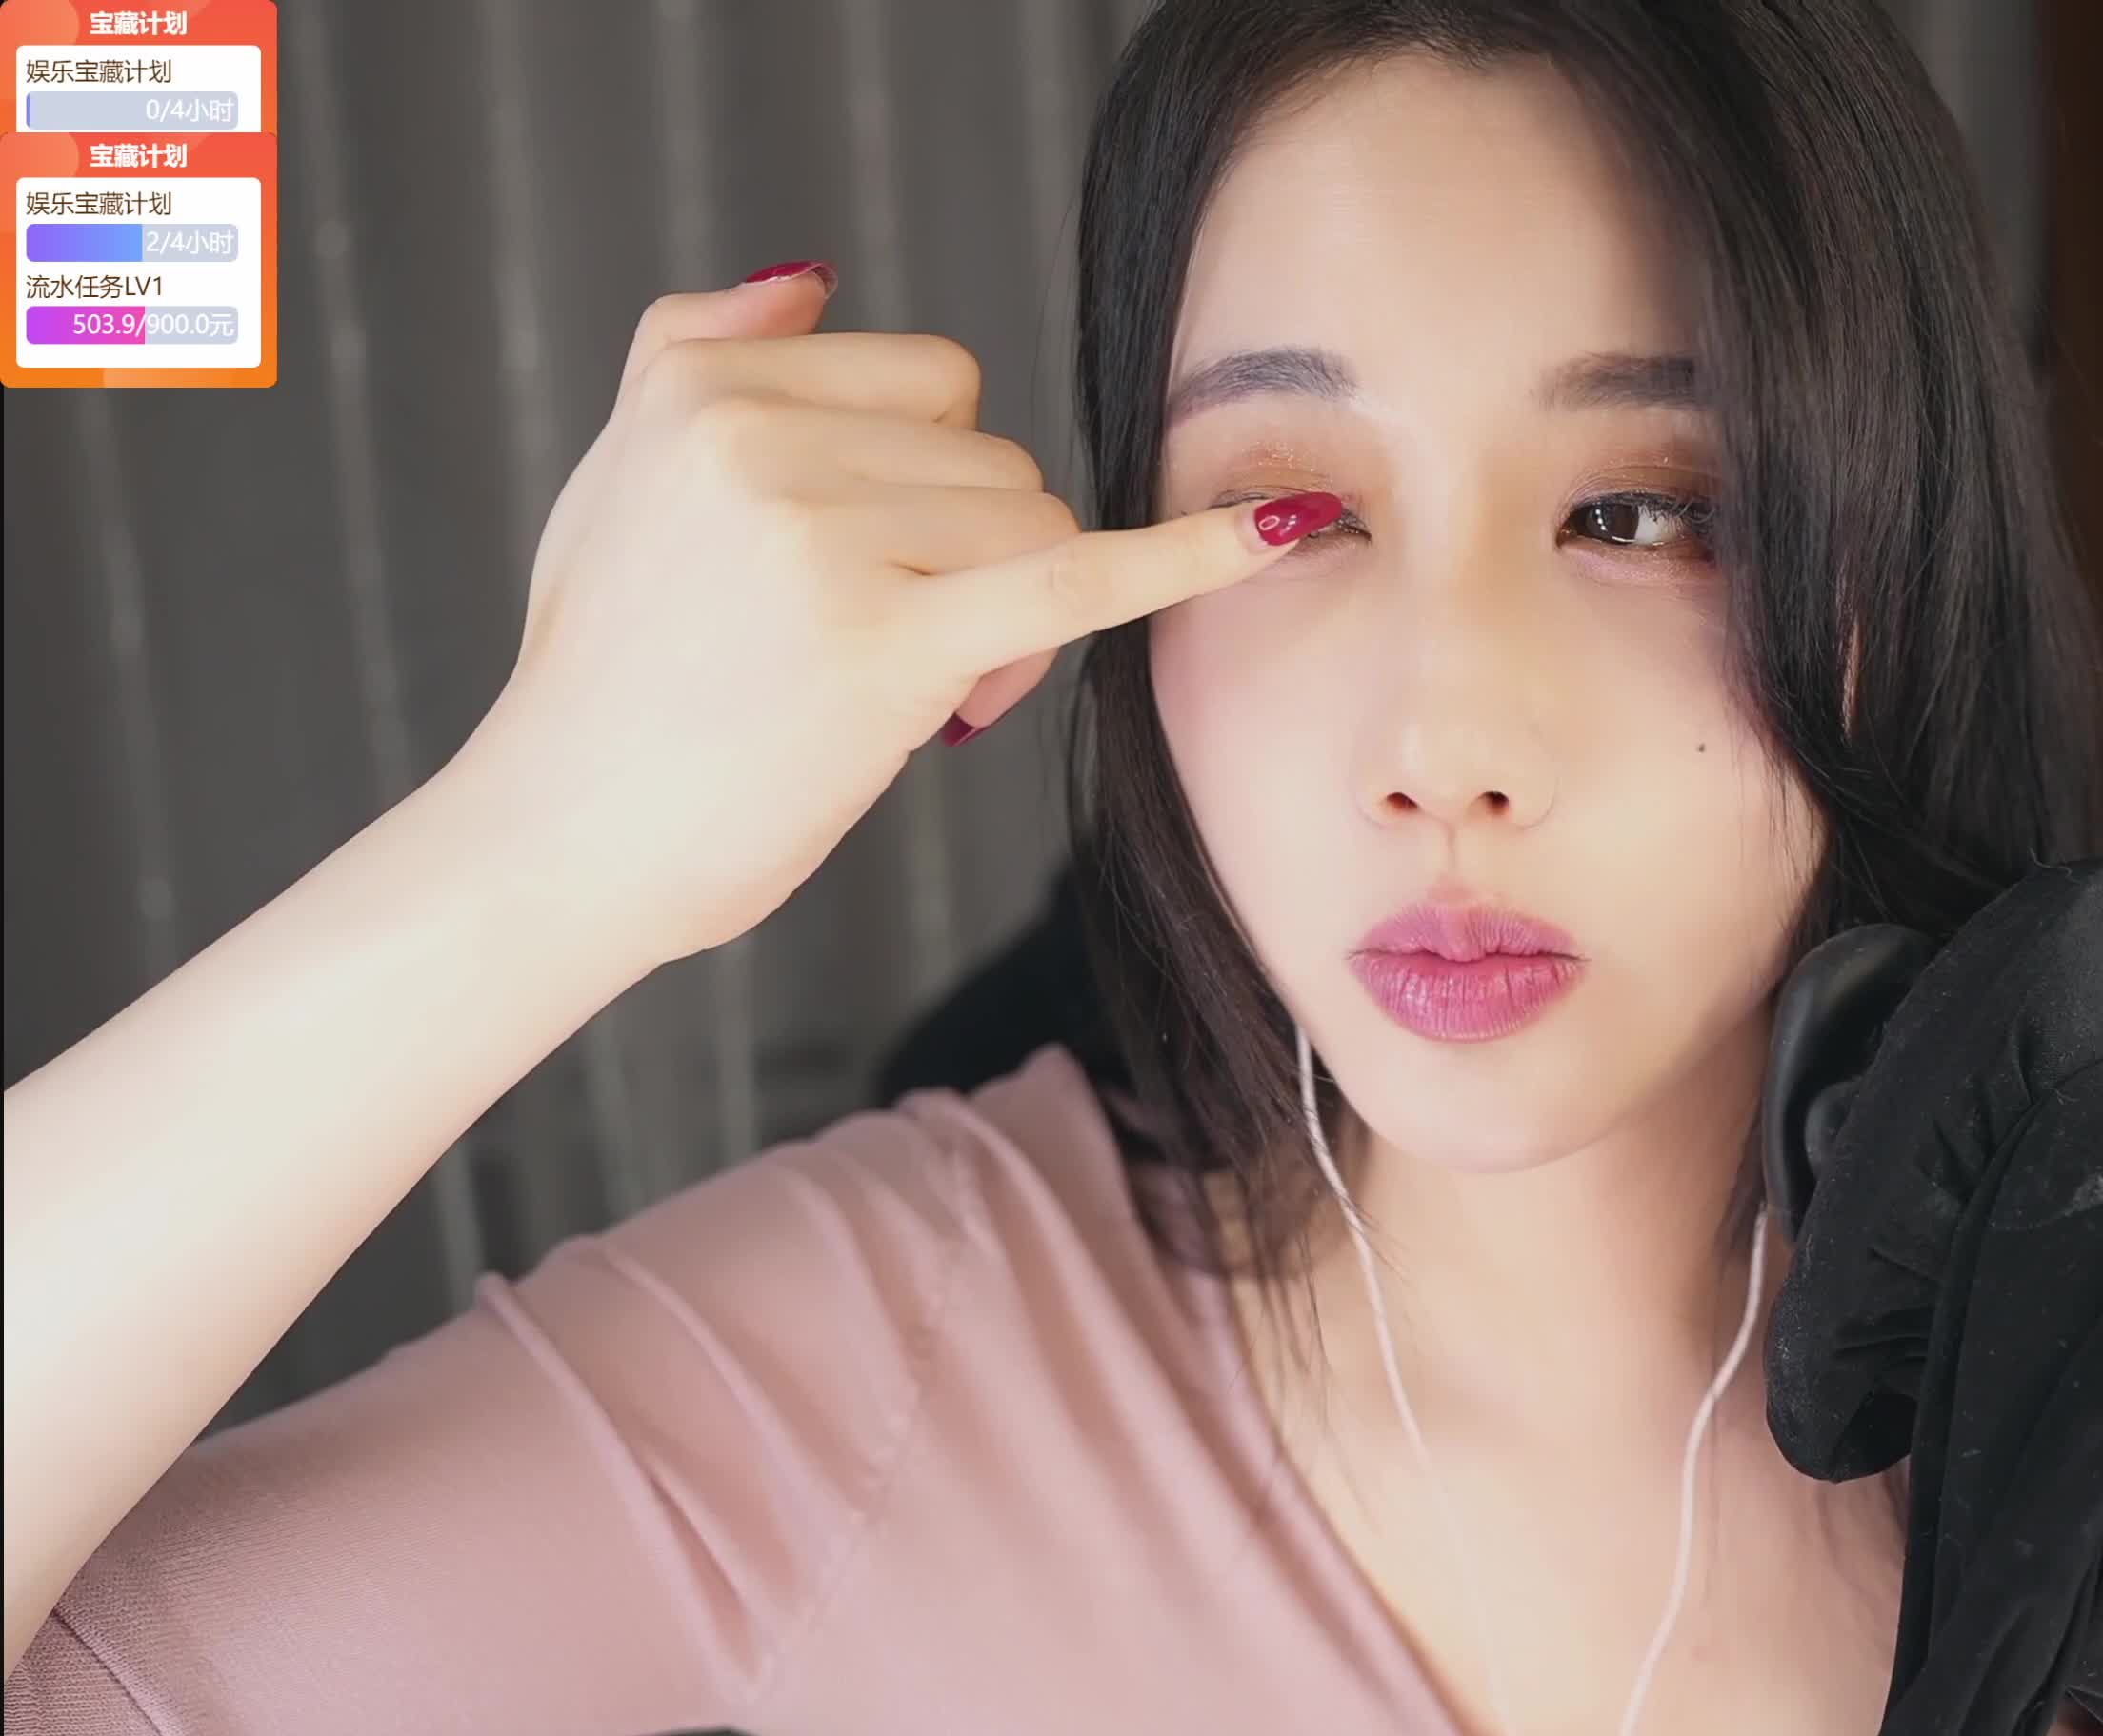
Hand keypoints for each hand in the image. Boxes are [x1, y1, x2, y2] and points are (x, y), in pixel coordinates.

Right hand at [449, 263, 1317, 971]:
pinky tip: (1287, 527)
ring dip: (1001, 616)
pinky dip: (1191, 556)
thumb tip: (816, 279)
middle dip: (969, 554)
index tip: (852, 567)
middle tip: (863, 655)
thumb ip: (698, 353)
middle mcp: (760, 440)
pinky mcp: (889, 643)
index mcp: (701, 384)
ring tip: (884, 693)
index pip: (929, 381)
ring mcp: (825, 537)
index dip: (927, 479)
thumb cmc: (611, 676)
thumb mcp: (616, 479)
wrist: (562, 835)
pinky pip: (1076, 577)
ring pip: (1032, 524)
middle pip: (993, 457)